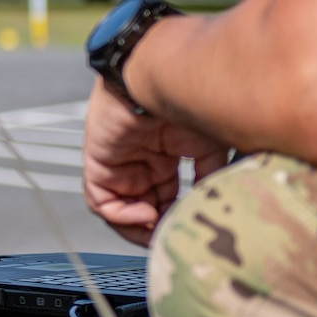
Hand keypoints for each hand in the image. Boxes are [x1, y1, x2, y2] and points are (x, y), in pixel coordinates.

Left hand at [81, 79, 228, 244]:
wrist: (167, 75)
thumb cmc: (194, 99)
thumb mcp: (215, 146)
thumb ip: (214, 177)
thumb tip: (218, 208)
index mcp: (167, 154)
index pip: (169, 197)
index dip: (179, 218)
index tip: (193, 232)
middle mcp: (141, 159)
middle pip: (145, 207)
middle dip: (160, 229)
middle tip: (176, 241)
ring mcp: (119, 160)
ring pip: (121, 209)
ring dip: (140, 229)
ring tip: (161, 233)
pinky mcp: (98, 161)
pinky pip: (101, 201)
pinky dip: (122, 217)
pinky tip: (147, 215)